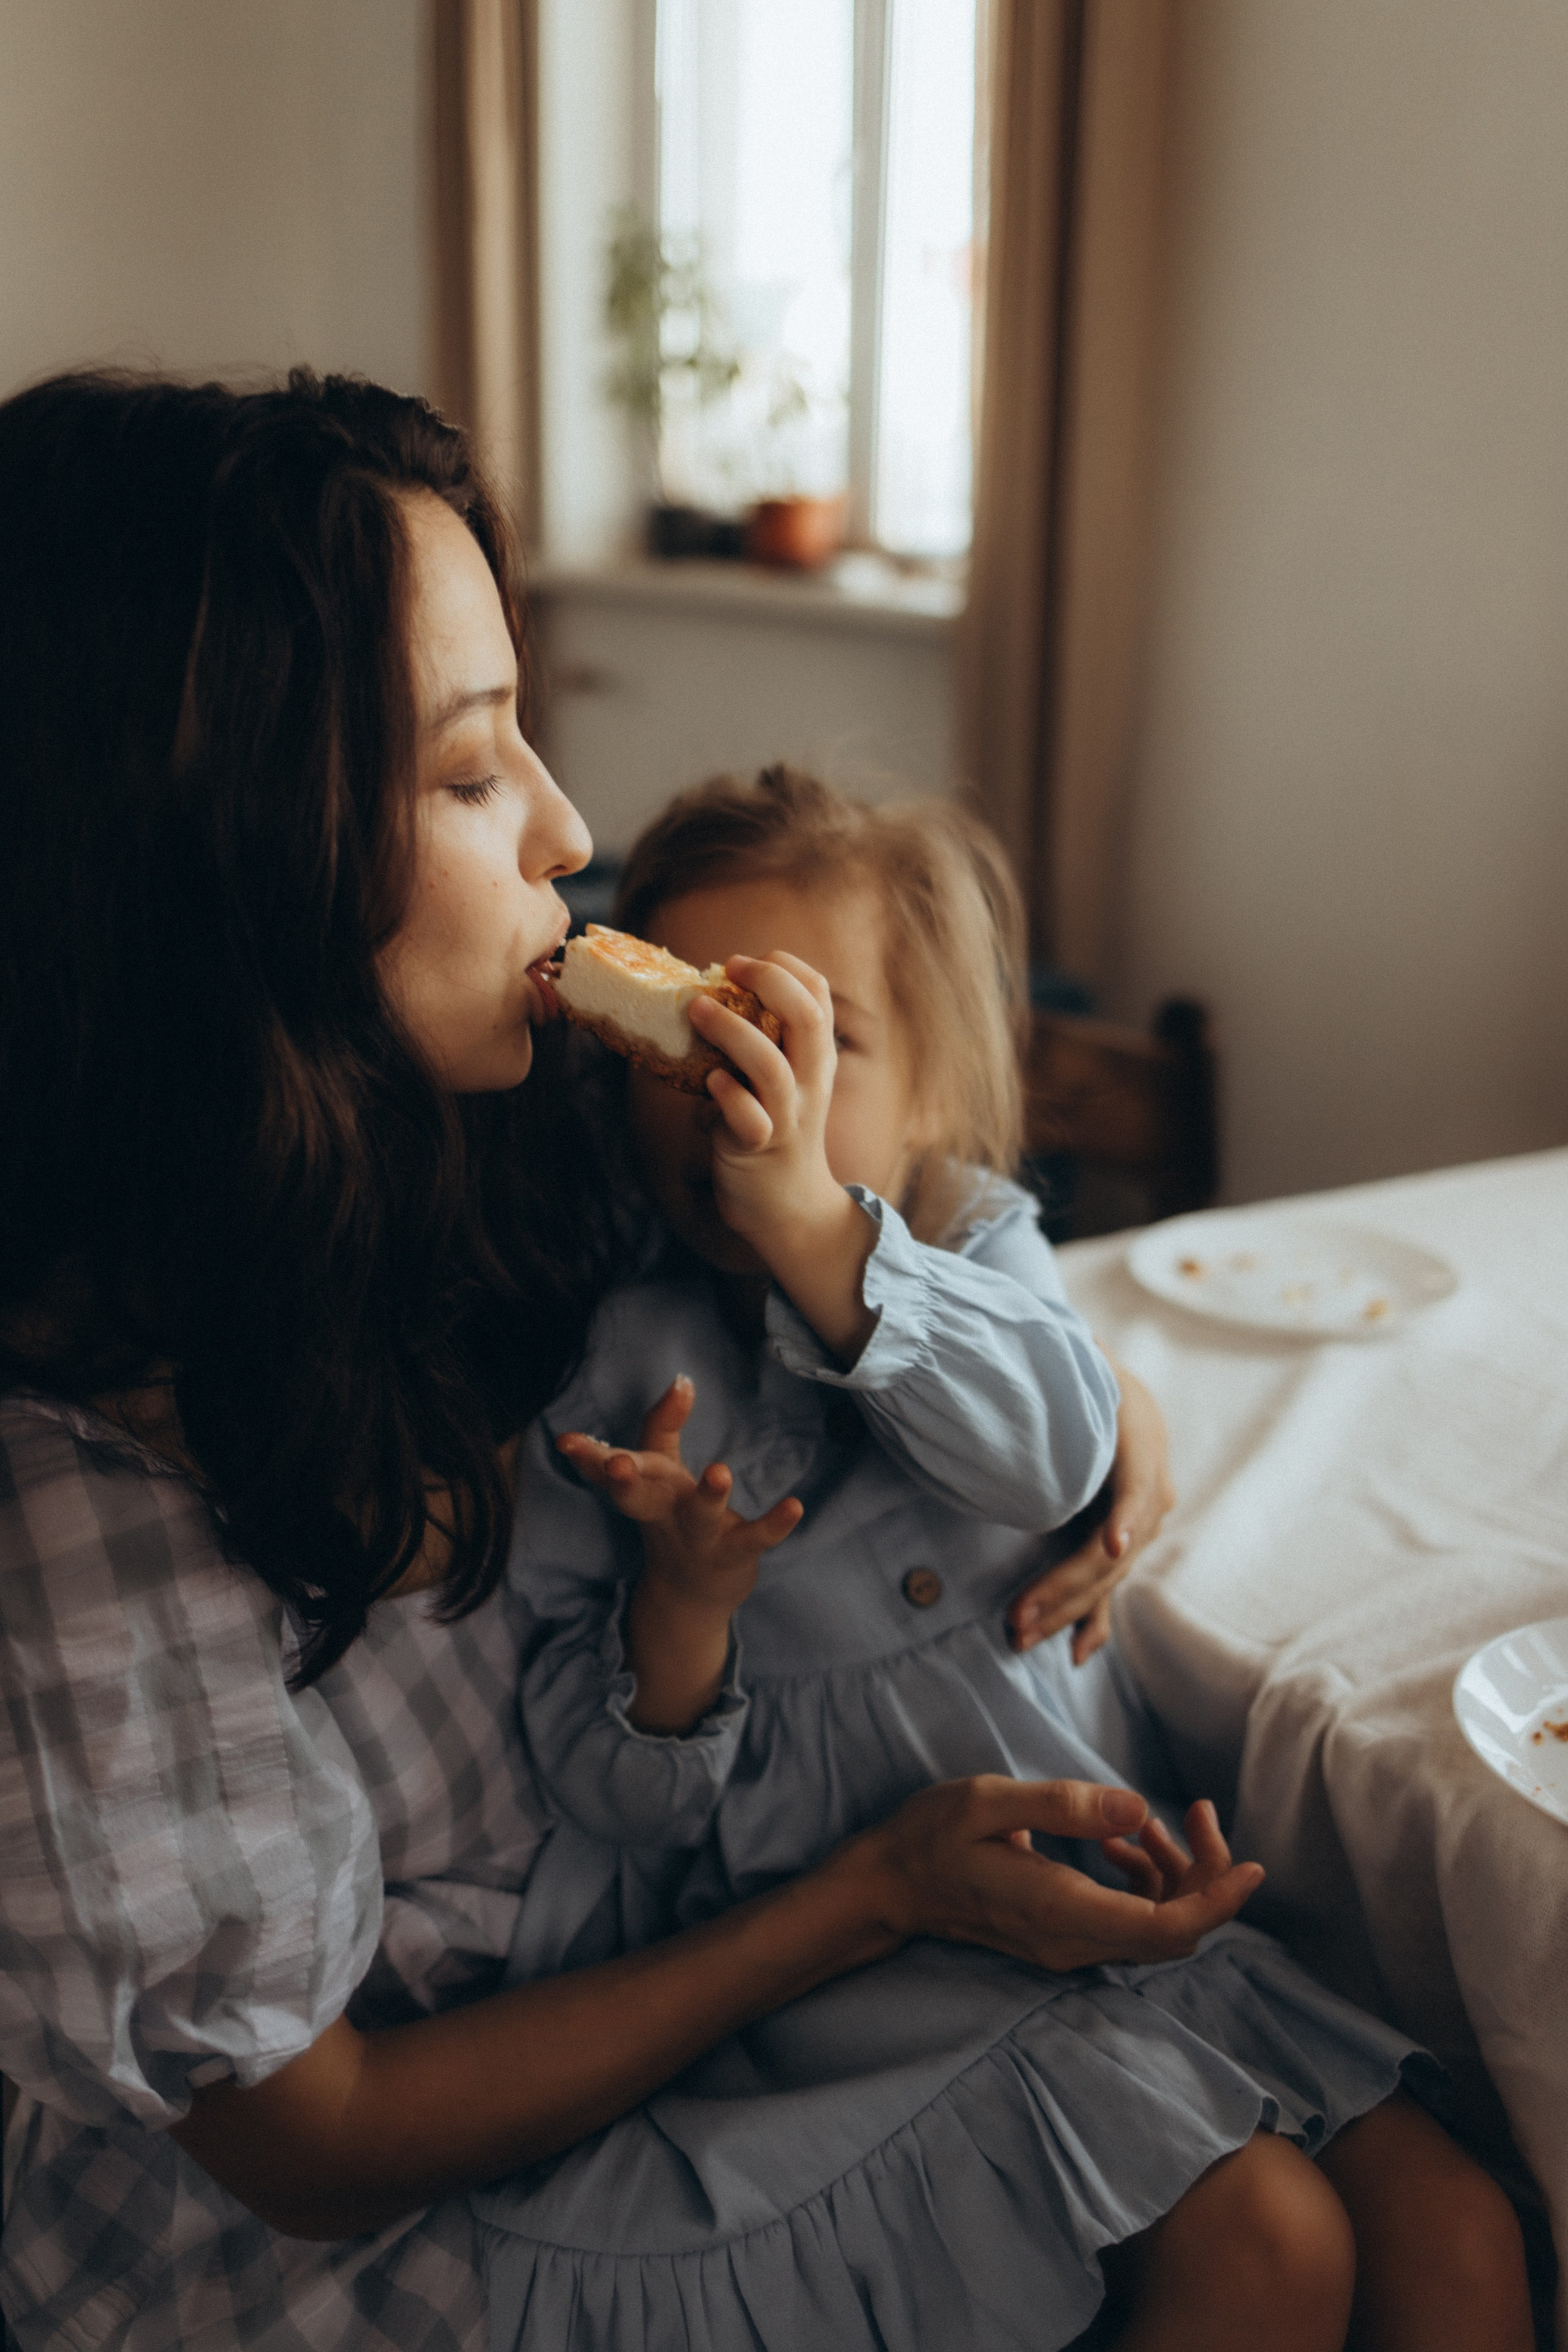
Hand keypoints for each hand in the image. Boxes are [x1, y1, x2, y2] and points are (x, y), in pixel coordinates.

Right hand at [557, 1376, 801, 1607]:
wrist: (692, 1595)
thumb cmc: (672, 1517)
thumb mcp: (659, 1474)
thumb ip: (662, 1426)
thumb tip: (680, 1377)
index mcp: (645, 1489)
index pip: (614, 1468)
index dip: (589, 1456)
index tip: (566, 1441)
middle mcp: (665, 1514)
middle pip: (638, 1498)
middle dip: (624, 1481)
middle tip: (616, 1465)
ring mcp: (699, 1536)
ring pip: (699, 1516)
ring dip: (708, 1495)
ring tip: (720, 1470)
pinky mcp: (734, 1552)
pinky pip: (755, 1538)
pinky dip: (775, 1525)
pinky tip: (795, 1506)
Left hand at [688, 953, 878, 1361]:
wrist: (787, 1208)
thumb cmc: (772, 1133)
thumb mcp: (781, 1081)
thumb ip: (758, 1043)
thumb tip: (702, 998)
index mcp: (816, 1058)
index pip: (818, 994)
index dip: (784, 967)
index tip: (746, 962)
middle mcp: (810, 1082)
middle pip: (806, 1017)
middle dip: (769, 982)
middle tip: (729, 968)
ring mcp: (787, 1116)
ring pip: (771, 1066)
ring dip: (732, 1032)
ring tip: (697, 1010)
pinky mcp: (758, 1148)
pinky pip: (747, 1118)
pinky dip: (726, 1095)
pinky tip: (707, 1084)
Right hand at [843, 1775, 1261, 1970]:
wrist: (891, 1884)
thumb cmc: (933, 1836)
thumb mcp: (990, 1801)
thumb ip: (1065, 1805)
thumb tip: (1139, 1808)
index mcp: (1061, 1910)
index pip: (1165, 1930)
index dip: (1218, 1902)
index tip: (1253, 1866)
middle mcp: (1072, 1942)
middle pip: (1173, 1933)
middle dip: (1204, 1876)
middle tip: (1197, 1812)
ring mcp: (1068, 1947)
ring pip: (1154, 1930)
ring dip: (1173, 1877)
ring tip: (1150, 1822)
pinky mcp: (1063, 1939)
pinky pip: (1127, 1924)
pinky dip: (1144, 1885)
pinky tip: (1119, 1843)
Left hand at [1008, 1359, 1174, 1661]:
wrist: (1125, 1396)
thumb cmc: (1095, 1377)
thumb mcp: (1090, 1363)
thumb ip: (1080, 1355)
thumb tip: (1073, 1333)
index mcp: (1143, 1449)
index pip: (1136, 1489)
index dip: (1124, 1517)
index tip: (1110, 1543)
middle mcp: (1150, 1496)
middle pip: (1110, 1551)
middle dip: (1064, 1586)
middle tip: (1018, 1614)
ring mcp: (1139, 1529)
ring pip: (1104, 1578)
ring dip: (1064, 1610)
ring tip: (1019, 1633)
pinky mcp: (1121, 1548)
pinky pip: (1108, 1590)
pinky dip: (1092, 1622)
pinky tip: (1076, 1654)